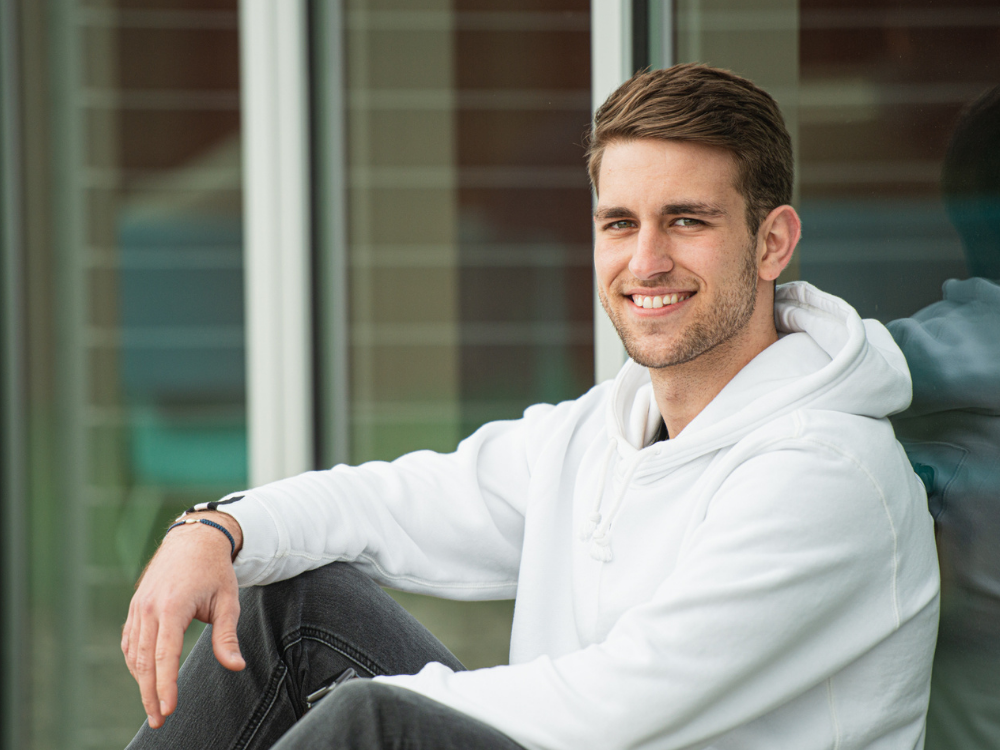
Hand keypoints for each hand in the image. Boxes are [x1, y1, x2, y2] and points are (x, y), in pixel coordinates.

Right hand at [122, 511, 245, 728]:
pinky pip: (130, 641)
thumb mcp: (228, 601)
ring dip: (141, 682)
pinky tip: (143, 678)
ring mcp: (138, 606)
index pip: (165, 655)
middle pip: (144, 661)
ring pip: (134, 653)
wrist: (194, 539)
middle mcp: (149, 608)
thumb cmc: (214, 570)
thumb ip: (227, 636)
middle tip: (159, 720)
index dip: (165, 685)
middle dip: (150, 694)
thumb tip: (236, 666)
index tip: (169, 709)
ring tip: (153, 706)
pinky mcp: (135, 606)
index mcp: (172, 606)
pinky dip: (134, 662)